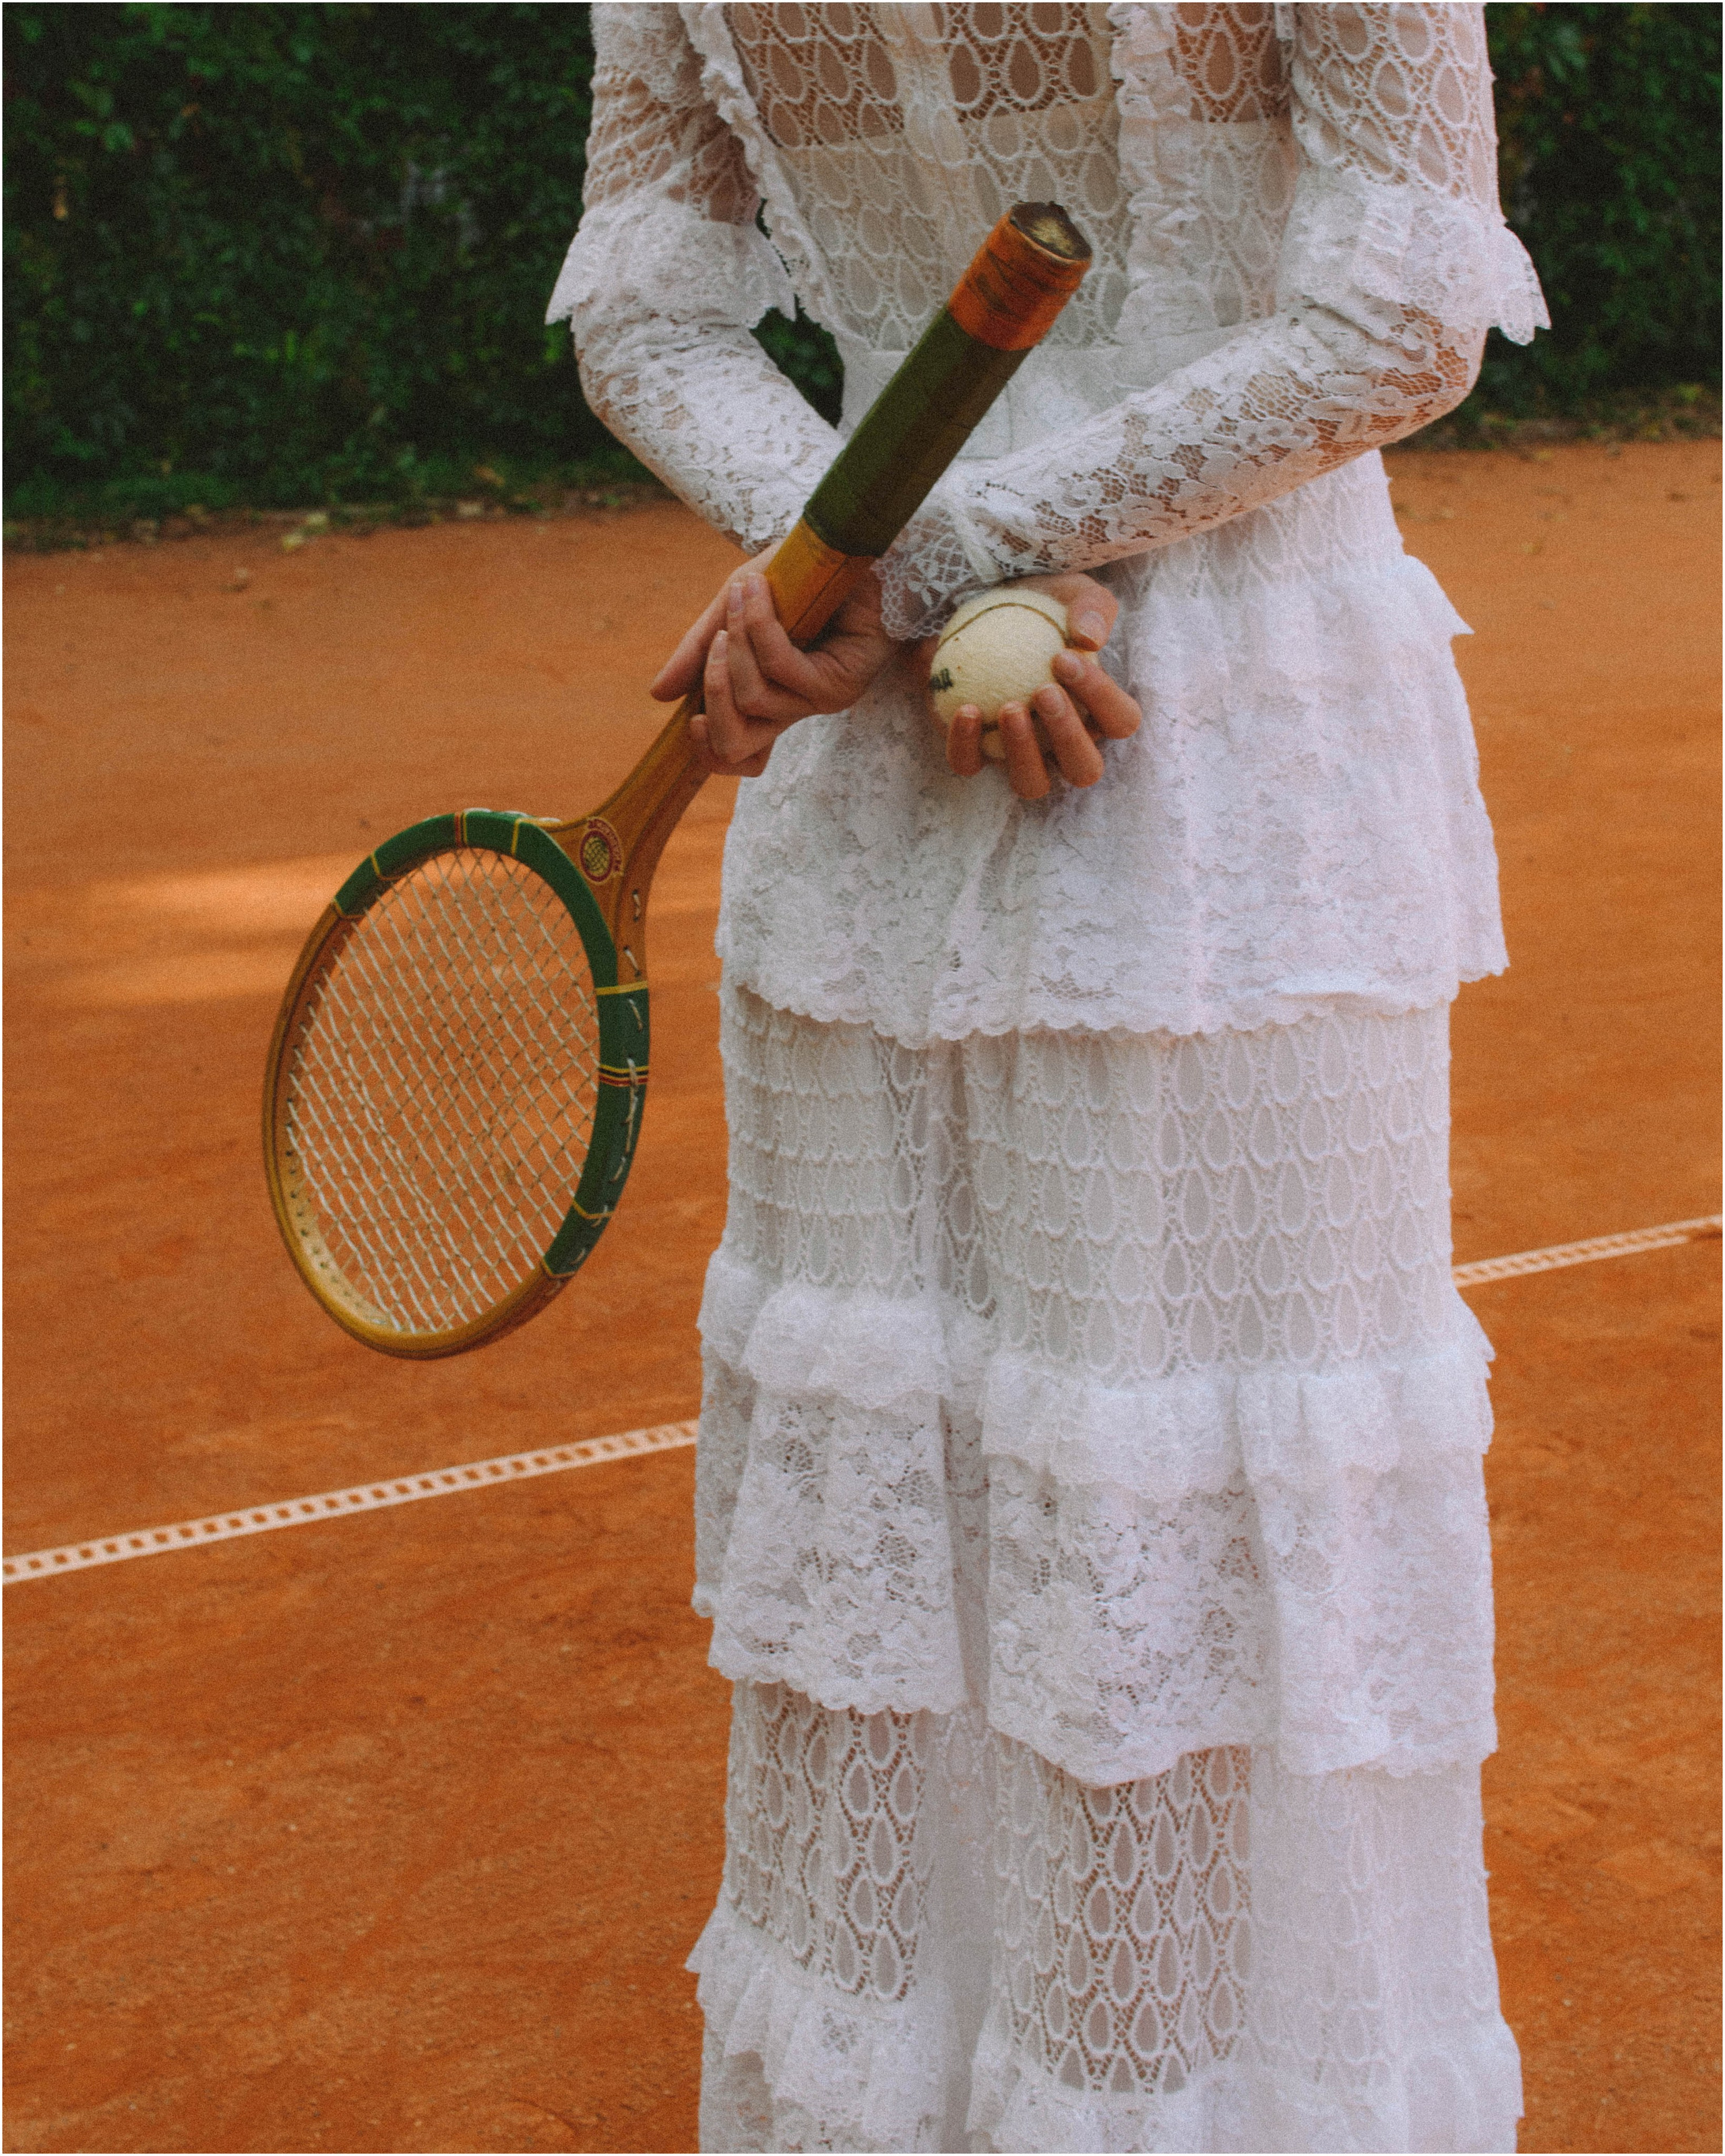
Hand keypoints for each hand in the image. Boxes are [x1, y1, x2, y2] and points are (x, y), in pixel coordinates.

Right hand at [651, 546, 897, 777]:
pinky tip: (757, 593)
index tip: (692, 722)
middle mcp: (795, 709)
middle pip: (737, 745)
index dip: (710, 753)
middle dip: (713, 690)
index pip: (740, 757)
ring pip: (754, 698)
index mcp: (770, 700)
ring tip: (743, 596)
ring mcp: (820, 700)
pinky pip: (781, 666)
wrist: (845, 546)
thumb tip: (657, 695)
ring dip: (737, 643)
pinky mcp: (839, 681)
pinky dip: (760, 627)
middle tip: (719, 639)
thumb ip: (698, 650)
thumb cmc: (794, 578)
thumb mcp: (732, 609)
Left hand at [939, 571, 1141, 800]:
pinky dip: (966, 745)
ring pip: (1032, 783)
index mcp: (1097, 713)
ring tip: (1010, 707)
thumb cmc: (1043, 605)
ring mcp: (1021, 756)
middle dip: (1069, 737)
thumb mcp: (1073, 593)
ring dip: (1024, 753)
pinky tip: (965, 710)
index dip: (1101, 698)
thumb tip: (1089, 639)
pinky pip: (971, 765)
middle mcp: (1064, 745)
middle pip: (1084, 769)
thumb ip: (1092, 609)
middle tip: (1044, 692)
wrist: (986, 608)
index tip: (1065, 658)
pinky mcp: (975, 751)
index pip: (1120, 721)